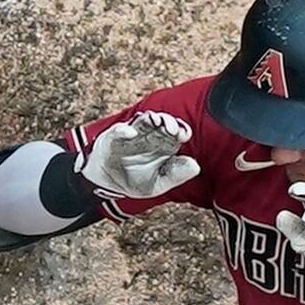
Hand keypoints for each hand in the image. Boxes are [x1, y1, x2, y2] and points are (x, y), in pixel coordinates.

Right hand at [77, 109, 199, 200]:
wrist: (108, 185)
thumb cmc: (136, 181)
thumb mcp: (159, 183)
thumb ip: (176, 175)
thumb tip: (195, 165)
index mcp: (163, 145)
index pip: (176, 132)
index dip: (181, 130)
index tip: (184, 135)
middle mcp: (150, 136)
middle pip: (162, 122)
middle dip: (168, 122)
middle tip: (172, 129)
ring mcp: (132, 135)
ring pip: (143, 121)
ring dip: (150, 119)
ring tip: (156, 122)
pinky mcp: (114, 139)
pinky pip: (119, 131)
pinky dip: (124, 130)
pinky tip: (131, 133)